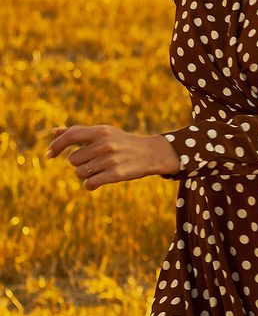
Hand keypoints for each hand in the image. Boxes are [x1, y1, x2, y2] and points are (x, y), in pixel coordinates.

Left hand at [46, 124, 180, 189]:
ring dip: (86, 174)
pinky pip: (89, 184)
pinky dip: (91, 184)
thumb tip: (53, 132)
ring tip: (101, 169)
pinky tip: (99, 180)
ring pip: (80, 173)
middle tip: (95, 160)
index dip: (56, 146)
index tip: (49, 155)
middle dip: (80, 163)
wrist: (150, 153)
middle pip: (73, 160)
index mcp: (101, 131)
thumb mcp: (103, 133)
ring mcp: (110, 159)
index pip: (71, 136)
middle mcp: (105, 144)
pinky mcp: (115, 174)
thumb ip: (78, 132)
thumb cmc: (122, 142)